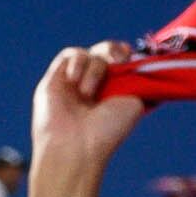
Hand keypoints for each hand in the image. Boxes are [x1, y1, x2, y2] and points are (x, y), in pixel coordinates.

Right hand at [29, 44, 146, 176]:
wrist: (75, 146)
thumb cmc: (106, 131)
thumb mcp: (134, 102)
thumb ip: (138, 78)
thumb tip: (139, 61)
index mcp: (115, 92)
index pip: (123, 60)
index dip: (127, 54)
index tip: (131, 60)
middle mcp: (96, 86)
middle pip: (108, 50)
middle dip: (114, 52)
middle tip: (117, 62)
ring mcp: (75, 82)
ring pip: (91, 53)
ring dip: (95, 69)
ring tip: (87, 95)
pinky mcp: (56, 78)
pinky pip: (71, 54)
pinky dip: (77, 63)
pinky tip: (75, 82)